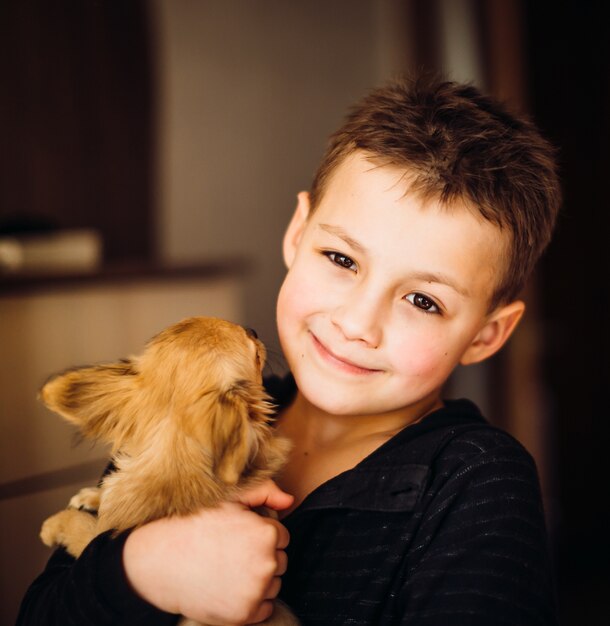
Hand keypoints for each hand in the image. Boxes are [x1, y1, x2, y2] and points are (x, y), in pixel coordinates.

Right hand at [123, 481, 292, 624]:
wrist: (159, 559)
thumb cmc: (195, 524)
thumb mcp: (230, 498)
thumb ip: (265, 492)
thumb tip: (289, 502)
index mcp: (265, 533)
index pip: (281, 536)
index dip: (260, 534)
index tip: (240, 536)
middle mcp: (265, 563)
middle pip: (279, 561)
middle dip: (262, 556)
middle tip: (232, 552)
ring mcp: (255, 590)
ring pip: (273, 584)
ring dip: (259, 579)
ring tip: (229, 569)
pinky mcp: (244, 615)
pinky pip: (264, 609)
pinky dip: (252, 601)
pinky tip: (230, 587)